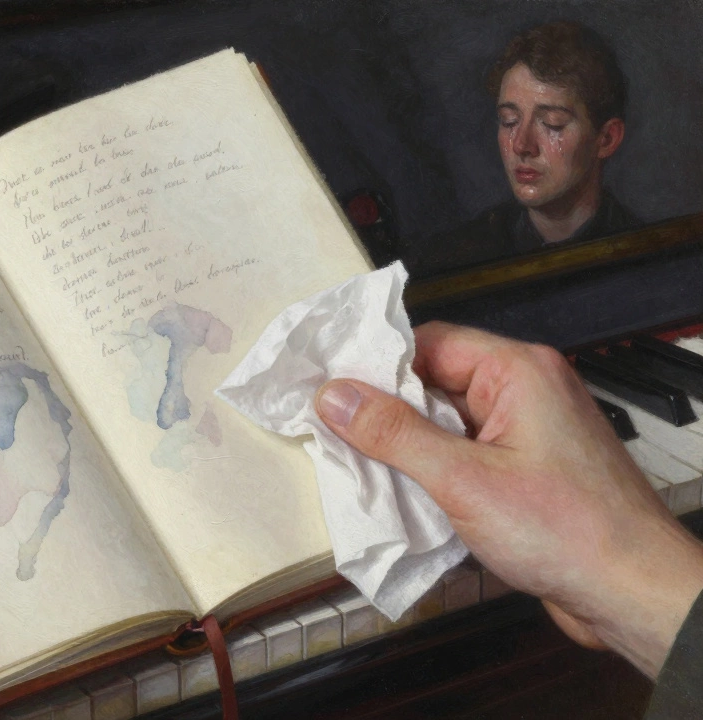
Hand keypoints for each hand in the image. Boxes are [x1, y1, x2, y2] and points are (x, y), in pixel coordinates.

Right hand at [315, 321, 702, 676]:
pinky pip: (464, 454)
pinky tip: (405, 494)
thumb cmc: (572, 532)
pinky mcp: (526, 470)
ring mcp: (527, 432)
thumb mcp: (463, 479)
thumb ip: (394, 434)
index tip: (329, 386)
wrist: (634, 594)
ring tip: (364, 465)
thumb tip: (336, 397)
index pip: (428, 342)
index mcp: (518, 371)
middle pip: (433, 381)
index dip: (376, 363)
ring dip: (407, 445)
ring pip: (445, 422)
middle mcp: (526, 391)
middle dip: (385, 409)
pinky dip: (433, 471)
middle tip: (335, 430)